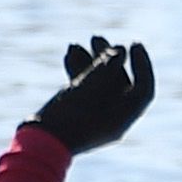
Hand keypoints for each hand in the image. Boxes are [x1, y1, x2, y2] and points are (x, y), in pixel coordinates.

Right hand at [30, 37, 157, 152]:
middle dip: (108, 58)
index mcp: (122, 119)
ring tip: (74, 44)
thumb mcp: (87, 89)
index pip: (143, 89)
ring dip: (89, 62)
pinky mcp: (77, 115)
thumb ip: (105, 67)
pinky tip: (68, 55)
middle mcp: (112, 119)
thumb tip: (120, 50)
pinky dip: (78, 72)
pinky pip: (84, 90)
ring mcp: (94, 117)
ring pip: (99, 84)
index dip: (142, 65)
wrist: (38, 144)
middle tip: (96, 38)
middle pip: (119, 83)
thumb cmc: (66, 117)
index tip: (134, 43)